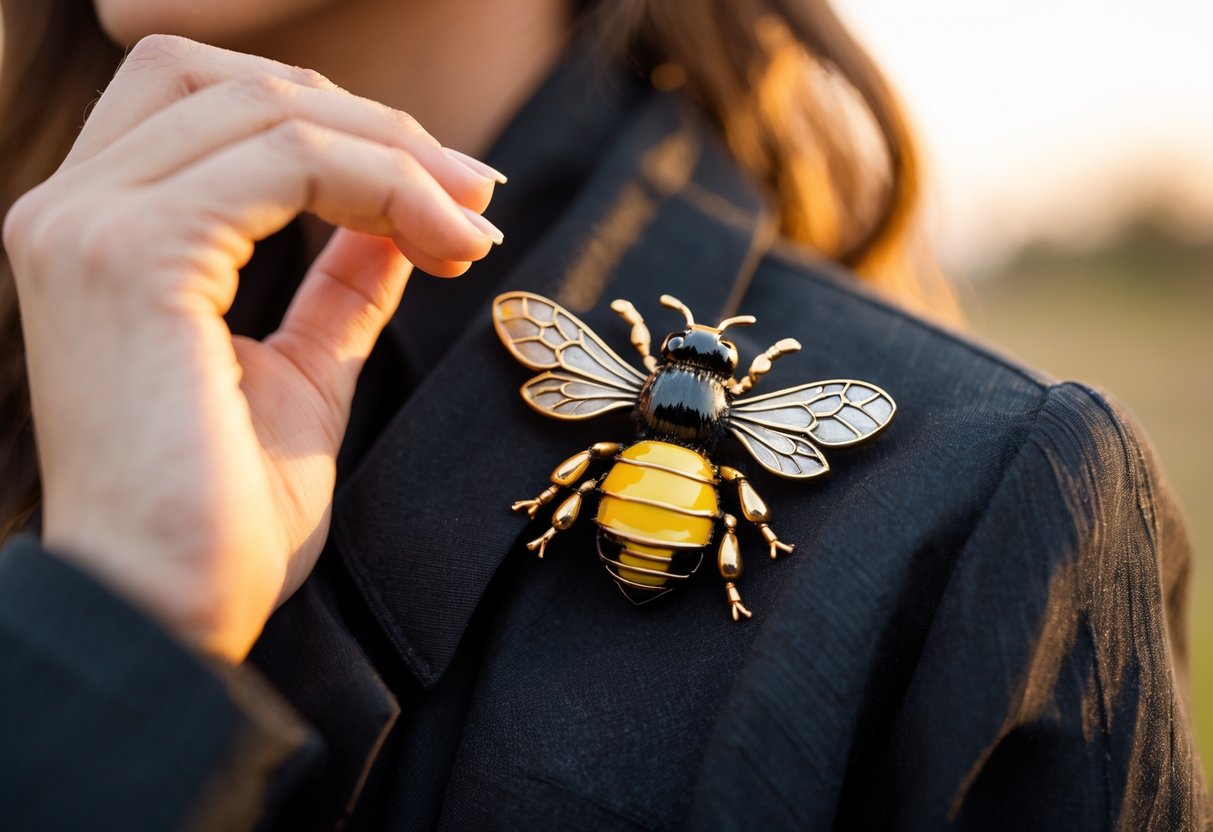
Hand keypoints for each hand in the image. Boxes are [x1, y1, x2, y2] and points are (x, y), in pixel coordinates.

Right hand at [2, 35, 502, 661]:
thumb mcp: (302, 373)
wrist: (170, 612)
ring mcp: (89, 224)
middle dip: (372, 124)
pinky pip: (287, 162)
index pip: (209, 102)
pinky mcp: (131, 255)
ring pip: (271, 111)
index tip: (444, 192)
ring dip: (396, 156)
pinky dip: (383, 186)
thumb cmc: (224, 516)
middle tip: (469, 194)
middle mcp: (72, 209)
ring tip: (471, 226)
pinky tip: (441, 244)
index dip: (335, 123)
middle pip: (237, 83)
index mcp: (99, 232)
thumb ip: (338, 285)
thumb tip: (398, 221)